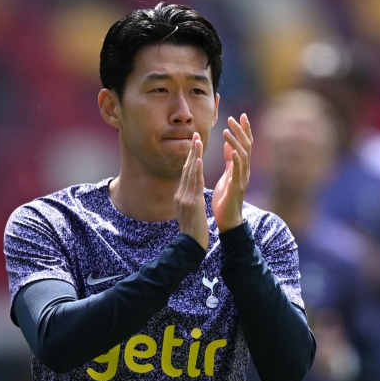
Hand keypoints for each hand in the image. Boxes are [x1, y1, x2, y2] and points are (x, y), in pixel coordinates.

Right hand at [175, 132, 208, 250]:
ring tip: (197, 140)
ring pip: (189, 173)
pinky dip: (196, 170)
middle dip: (191, 151)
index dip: (190, 158)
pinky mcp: (191, 203)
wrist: (190, 246)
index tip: (194, 144)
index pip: (186, 173)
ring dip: (193, 155)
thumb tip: (192, 194)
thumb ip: (190, 201)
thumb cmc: (193, 232)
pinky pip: (194, 184)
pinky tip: (198, 159)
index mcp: (181, 196)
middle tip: (195, 134)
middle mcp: (180, 194)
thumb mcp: (190, 213)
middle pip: (186, 168)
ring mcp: (184, 198)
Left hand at [212, 114, 252, 232]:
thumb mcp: (227, 175)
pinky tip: (231, 149)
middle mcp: (245, 170)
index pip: (245, 144)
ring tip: (227, 130)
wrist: (228, 220)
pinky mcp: (237, 186)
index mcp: (241, 167)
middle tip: (234, 117)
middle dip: (241, 130)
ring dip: (236, 141)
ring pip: (243, 155)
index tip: (241, 115)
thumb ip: (229, 161)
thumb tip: (228, 145)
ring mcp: (243, 178)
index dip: (244, 129)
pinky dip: (236, 158)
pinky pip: (239, 170)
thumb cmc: (226, 198)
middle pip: (247, 146)